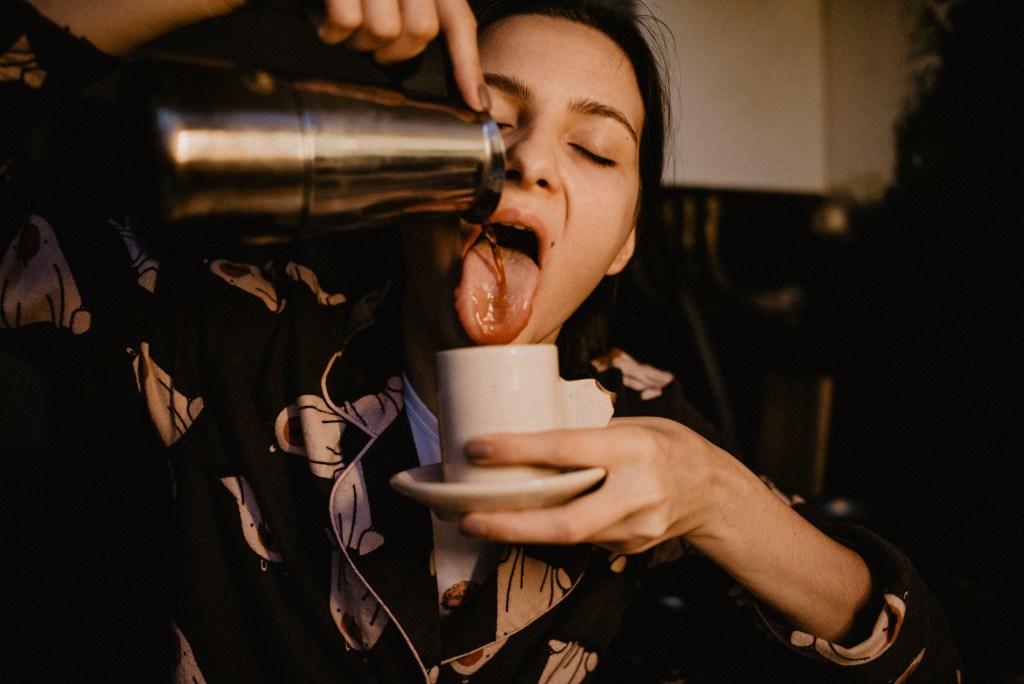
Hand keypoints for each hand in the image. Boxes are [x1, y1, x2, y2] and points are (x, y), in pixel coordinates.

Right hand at [311, 0, 485, 110]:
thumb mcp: (368, 8)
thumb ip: (404, 27)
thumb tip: (442, 86)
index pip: (455, 19)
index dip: (466, 64)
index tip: (475, 103)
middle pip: (420, 31)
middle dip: (390, 51)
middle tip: (361, 41)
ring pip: (384, 30)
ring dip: (356, 41)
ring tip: (335, 23)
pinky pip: (346, 21)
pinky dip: (328, 30)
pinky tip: (316, 15)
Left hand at [460, 417, 875, 643]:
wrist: (714, 492)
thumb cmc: (667, 445)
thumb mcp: (632, 426)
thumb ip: (587, 434)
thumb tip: (528, 430)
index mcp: (633, 448)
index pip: (568, 448)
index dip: (519, 450)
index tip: (477, 448)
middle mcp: (636, 492)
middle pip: (566, 521)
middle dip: (511, 525)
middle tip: (467, 519)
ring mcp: (635, 528)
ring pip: (569, 536)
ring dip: (521, 531)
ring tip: (478, 520)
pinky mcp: (629, 547)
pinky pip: (581, 540)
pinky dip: (548, 531)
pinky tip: (522, 523)